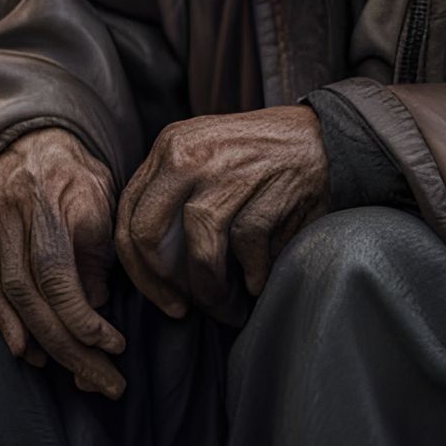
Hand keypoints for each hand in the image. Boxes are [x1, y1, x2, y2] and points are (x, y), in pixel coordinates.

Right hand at [0, 127, 126, 397]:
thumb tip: (93, 306)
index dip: (83, 317)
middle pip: (32, 294)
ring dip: (37, 341)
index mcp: (49, 200)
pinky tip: (25, 350)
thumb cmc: (77, 173)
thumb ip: (98, 250)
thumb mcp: (101, 199)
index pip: (58, 273)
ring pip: (6, 296)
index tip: (113, 344)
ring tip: (71, 371)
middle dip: (68, 345)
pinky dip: (3, 323)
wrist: (33, 141)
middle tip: (102, 378)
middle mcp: (14, 214)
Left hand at [115, 106, 328, 325]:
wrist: (317, 136)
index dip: (135, 265)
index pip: (128, 213)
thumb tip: (144, 262)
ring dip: (212, 292)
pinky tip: (256, 281)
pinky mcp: (265, 191)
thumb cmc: (255, 157)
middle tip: (181, 308)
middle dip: (160, 284)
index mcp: (169, 145)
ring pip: (198, 252)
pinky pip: (246, 252)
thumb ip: (169, 192)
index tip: (157, 293)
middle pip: (147, 234)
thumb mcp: (201, 154)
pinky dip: (251, 276)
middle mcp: (188, 154)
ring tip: (227, 308)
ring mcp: (227, 172)